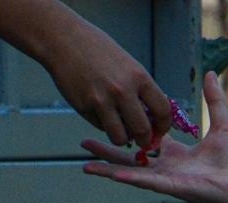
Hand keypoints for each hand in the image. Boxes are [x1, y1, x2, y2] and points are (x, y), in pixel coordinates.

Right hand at [38, 15, 170, 147]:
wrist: (64, 39)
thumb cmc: (99, 50)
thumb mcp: (128, 65)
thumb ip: (141, 89)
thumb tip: (153, 115)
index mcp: (139, 77)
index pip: (163, 111)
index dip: (164, 125)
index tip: (160, 129)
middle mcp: (123, 90)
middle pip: (143, 131)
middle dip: (145, 139)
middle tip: (141, 138)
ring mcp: (102, 100)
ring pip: (120, 138)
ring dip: (123, 138)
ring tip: (120, 129)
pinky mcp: (85, 107)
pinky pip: (101, 127)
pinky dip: (104, 125)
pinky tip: (99, 111)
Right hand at [83, 71, 227, 202]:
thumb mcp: (223, 124)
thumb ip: (214, 100)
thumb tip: (211, 74)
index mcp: (178, 154)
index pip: (146, 139)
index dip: (128, 128)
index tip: (110, 118)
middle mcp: (168, 168)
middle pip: (131, 157)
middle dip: (108, 150)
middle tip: (84, 142)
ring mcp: (168, 180)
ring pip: (132, 173)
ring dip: (109, 168)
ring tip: (85, 164)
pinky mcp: (173, 189)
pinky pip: (147, 183)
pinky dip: (130, 178)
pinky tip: (111, 174)